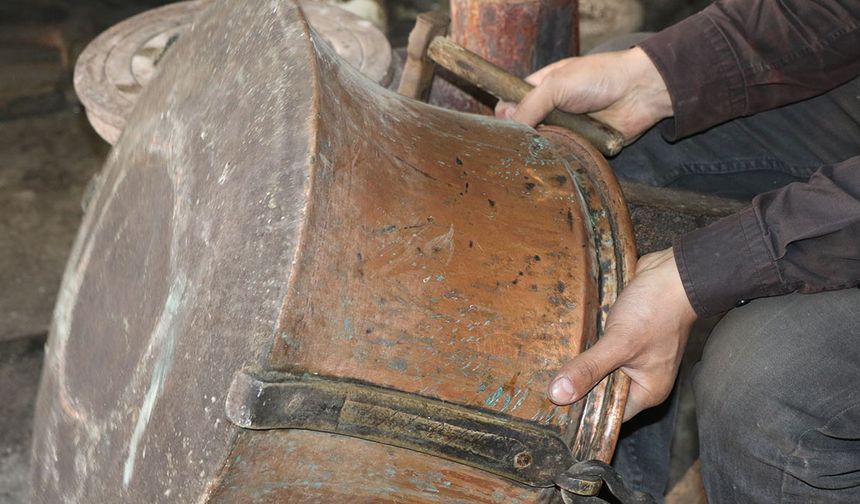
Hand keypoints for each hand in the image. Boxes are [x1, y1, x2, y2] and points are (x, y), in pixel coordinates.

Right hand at [495, 48, 672, 142]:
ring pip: (542, 145)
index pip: (511, 103)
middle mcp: (550, 109)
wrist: (639, 92)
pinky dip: (560, 158)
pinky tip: (556, 159)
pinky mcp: (580, 145)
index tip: (506, 123)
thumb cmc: (599, 77)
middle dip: (521, 135)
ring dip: (541, 148)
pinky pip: (562, 156)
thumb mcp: (556, 84)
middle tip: (522, 141)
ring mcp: (565, 128)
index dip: (505, 114)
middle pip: (524, 128)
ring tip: (540, 151)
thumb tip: (509, 125)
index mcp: (540, 87)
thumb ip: (530, 104)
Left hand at [547, 248, 696, 420]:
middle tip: (543, 387)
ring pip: (598, 368)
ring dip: (579, 364)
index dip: (582, 413)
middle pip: (600, 391)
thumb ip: (589, 369)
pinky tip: (561, 344)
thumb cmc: (657, 311)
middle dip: (577, 386)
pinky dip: (585, 345)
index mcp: (646, 391)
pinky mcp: (623, 336)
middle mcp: (640, 378)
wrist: (673, 272)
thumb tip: (557, 395)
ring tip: (545, 368)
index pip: (608, 414)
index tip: (552, 410)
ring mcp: (632, 356)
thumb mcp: (619, 343)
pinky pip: (599, 347)